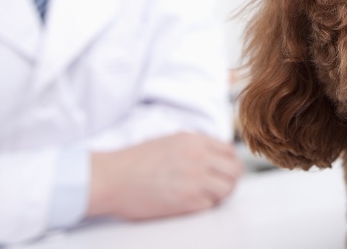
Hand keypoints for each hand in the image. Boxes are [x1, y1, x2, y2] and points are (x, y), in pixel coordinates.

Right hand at [86, 132, 242, 219]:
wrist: (111, 178)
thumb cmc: (134, 161)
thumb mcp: (170, 141)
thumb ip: (195, 146)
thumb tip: (214, 156)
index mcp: (195, 140)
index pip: (230, 151)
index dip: (229, 163)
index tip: (223, 171)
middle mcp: (199, 157)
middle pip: (234, 170)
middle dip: (230, 179)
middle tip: (219, 187)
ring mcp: (195, 179)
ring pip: (227, 188)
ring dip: (220, 194)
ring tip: (206, 196)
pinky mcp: (188, 200)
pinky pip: (211, 204)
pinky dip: (205, 205)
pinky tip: (191, 203)